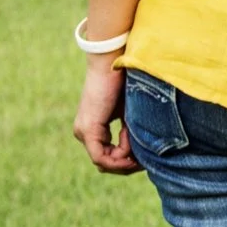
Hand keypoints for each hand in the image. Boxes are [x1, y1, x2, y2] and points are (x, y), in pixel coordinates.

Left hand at [73, 54, 139, 174]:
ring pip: (102, 161)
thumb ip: (131, 131)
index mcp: (91, 128)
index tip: (144, 153)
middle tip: (144, 158)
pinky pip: (100, 156)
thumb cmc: (125, 81)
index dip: (126, 161)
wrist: (112, 62)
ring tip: (138, 144)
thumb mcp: (130, 112)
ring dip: (123, 158)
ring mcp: (83, 132)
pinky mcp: (87, 130)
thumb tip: (142, 153)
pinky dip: (118, 153)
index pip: (106, 157)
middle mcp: (83, 133)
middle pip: (104, 163)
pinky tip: (130, 140)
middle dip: (125, 164)